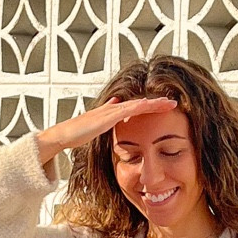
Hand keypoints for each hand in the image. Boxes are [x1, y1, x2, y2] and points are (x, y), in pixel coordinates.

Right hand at [35, 96, 176, 174]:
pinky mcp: (109, 115)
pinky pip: (130, 109)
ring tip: (170, 103)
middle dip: (157, 103)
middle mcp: (114, 108)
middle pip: (140, 103)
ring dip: (155, 103)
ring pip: (139, 103)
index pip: (136, 108)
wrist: (64, 134)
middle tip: (173, 103)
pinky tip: (152, 105)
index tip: (164, 109)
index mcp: (113, 112)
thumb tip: (113, 109)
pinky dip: (142, 106)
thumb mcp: (96, 128)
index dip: (150, 108)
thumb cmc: (77, 133)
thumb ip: (105, 119)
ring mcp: (112, 110)